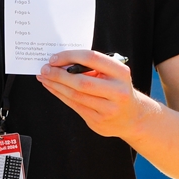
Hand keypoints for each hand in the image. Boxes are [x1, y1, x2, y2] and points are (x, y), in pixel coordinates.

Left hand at [38, 50, 154, 138]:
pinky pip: (74, 106)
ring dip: (56, 85)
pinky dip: (60, 95)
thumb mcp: (112, 74)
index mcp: (121, 73)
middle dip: (59, 74)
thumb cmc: (117, 88)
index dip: (70, 57)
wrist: (134, 117)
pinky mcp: (98, 121)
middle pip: (81, 82)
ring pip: (75, 95)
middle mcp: (117, 92)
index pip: (92, 59)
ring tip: (44, 77)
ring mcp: (108, 109)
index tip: (54, 58)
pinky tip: (52, 88)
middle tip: (45, 69)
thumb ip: (91, 67)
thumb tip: (61, 62)